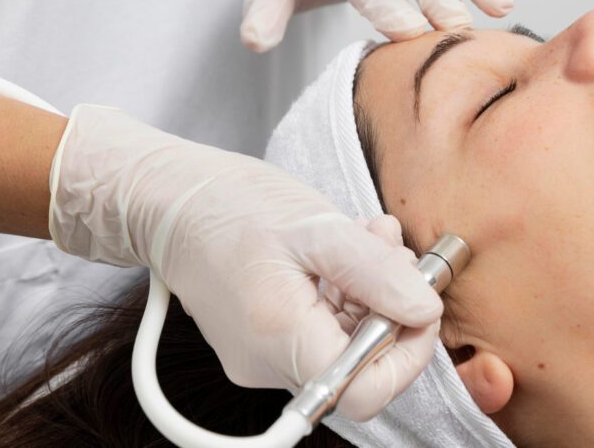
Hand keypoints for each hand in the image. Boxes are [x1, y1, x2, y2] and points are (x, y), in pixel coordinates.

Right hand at [48, 104, 441, 419]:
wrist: (168, 200)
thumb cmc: (231, 206)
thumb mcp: (317, 227)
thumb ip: (376, 272)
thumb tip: (425, 310)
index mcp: (279, 339)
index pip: (365, 393)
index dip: (408, 353)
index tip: (419, 304)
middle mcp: (267, 364)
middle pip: (359, 367)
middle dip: (391, 307)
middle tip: (392, 249)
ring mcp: (261, 356)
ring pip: (342, 343)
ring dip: (371, 292)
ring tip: (367, 236)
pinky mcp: (261, 340)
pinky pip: (319, 330)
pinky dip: (343, 293)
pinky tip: (343, 250)